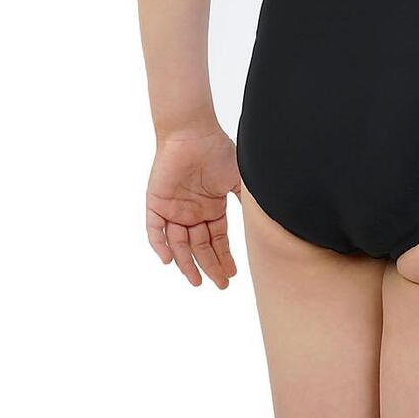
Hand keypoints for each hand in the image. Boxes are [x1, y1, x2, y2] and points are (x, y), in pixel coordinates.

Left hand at [146, 130, 240, 288]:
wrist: (193, 132)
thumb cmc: (217, 151)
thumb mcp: (238, 179)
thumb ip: (246, 201)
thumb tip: (263, 222)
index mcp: (211, 207)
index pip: (217, 240)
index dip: (223, 257)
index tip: (232, 275)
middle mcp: (192, 212)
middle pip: (199, 246)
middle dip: (209, 266)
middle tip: (219, 284)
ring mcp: (174, 209)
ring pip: (178, 243)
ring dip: (186, 262)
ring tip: (196, 280)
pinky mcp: (157, 203)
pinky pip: (155, 229)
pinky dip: (160, 245)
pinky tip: (169, 260)